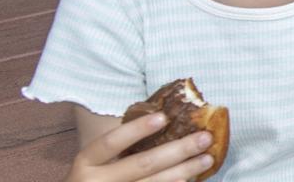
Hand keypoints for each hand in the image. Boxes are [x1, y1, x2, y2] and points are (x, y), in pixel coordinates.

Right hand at [67, 112, 213, 181]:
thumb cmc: (98, 172)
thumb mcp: (99, 158)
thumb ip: (123, 143)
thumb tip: (169, 117)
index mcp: (86, 162)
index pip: (111, 142)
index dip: (136, 129)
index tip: (163, 117)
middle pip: (142, 164)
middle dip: (177, 150)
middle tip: (205, 138)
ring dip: (185, 170)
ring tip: (207, 158)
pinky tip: (191, 178)